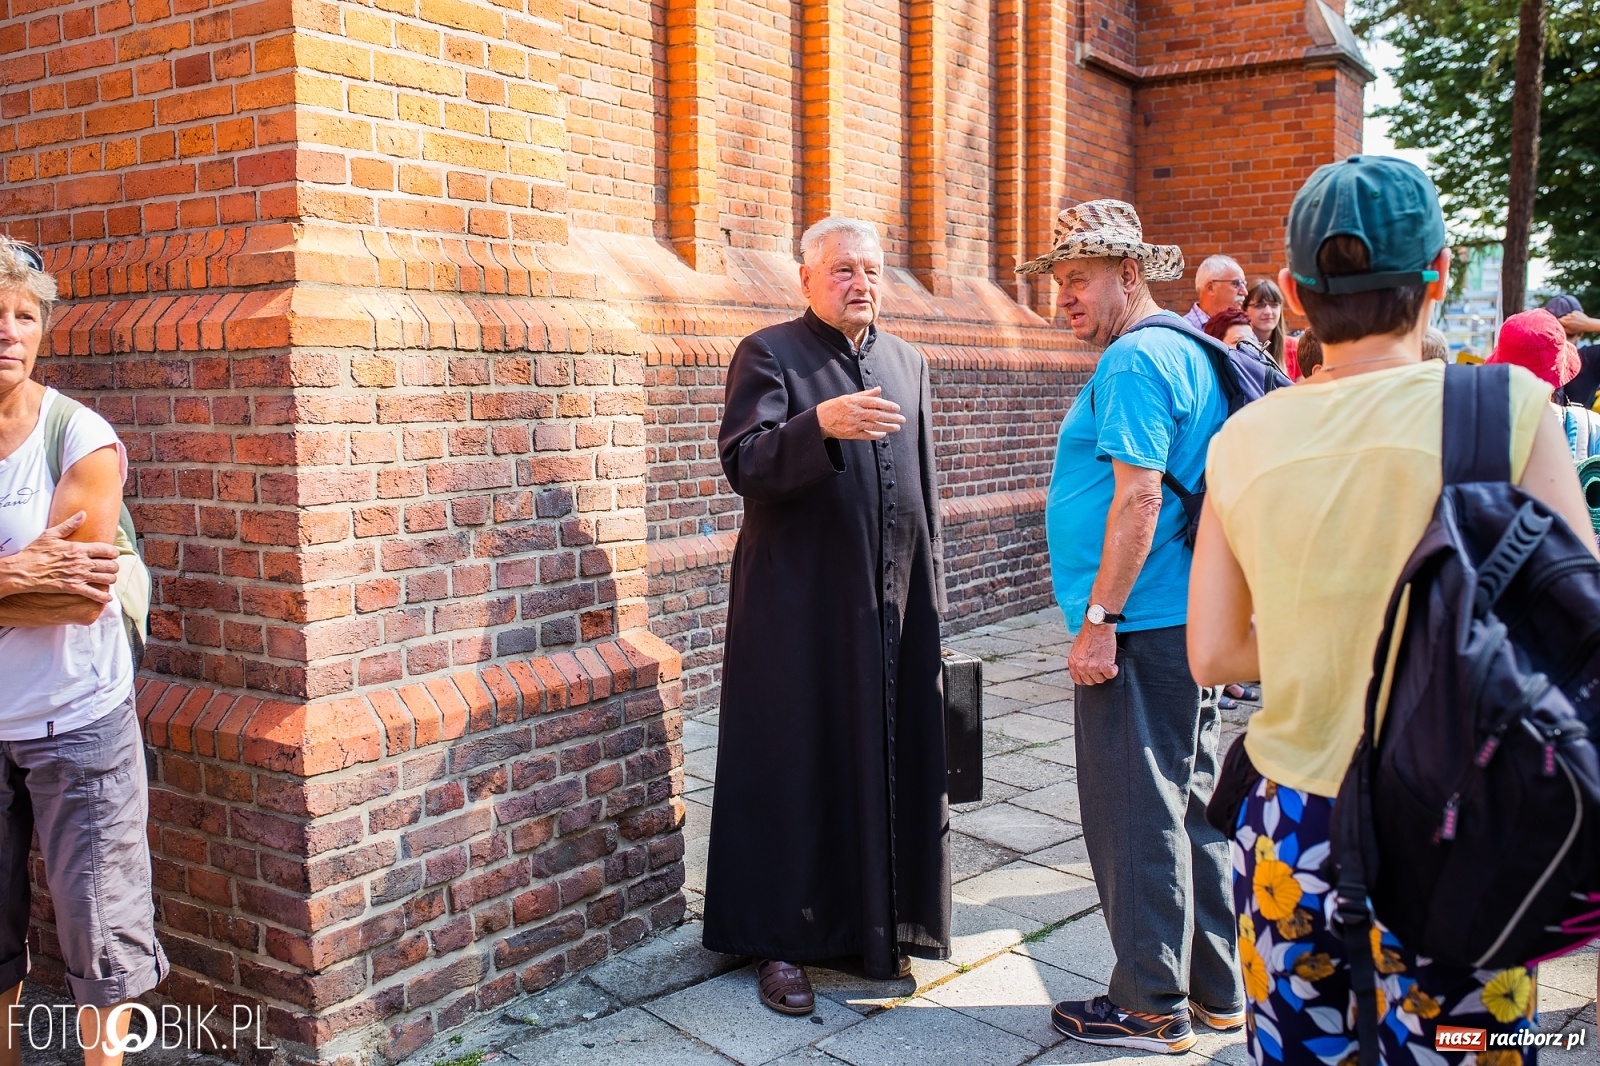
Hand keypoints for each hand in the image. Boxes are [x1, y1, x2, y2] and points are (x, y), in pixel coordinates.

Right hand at [0, 512, 119, 602]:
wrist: (23, 571)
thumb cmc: (35, 552)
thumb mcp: (51, 534)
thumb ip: (69, 525)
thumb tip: (83, 514)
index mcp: (79, 548)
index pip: (107, 550)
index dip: (113, 553)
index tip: (113, 555)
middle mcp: (82, 562)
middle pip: (110, 565)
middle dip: (114, 566)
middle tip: (111, 568)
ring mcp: (79, 576)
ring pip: (106, 579)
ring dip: (110, 579)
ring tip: (109, 579)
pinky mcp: (73, 588)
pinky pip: (94, 594)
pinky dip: (103, 597)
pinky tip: (107, 599)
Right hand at [817, 387, 905, 440]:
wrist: (820, 420)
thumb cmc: (834, 407)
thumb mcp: (848, 397)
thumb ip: (865, 394)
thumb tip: (879, 389)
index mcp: (854, 401)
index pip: (875, 403)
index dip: (887, 405)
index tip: (897, 408)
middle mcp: (854, 412)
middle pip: (877, 415)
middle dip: (891, 417)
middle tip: (902, 419)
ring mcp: (853, 424)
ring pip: (873, 426)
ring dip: (887, 427)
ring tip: (897, 427)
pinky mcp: (850, 434)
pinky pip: (866, 435)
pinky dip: (875, 435)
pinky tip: (883, 434)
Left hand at [1068, 623, 1118, 685]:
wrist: (1098, 625)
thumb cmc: (1089, 633)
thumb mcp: (1077, 649)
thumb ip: (1079, 661)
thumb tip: (1084, 669)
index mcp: (1073, 662)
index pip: (1078, 680)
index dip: (1085, 678)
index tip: (1091, 676)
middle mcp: (1081, 667)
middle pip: (1090, 681)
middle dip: (1096, 675)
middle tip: (1100, 667)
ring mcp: (1093, 667)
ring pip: (1101, 679)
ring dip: (1105, 673)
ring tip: (1107, 663)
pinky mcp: (1105, 665)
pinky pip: (1111, 675)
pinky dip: (1114, 670)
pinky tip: (1113, 664)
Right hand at [1560, 311, 1599, 334]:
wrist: (1587, 324)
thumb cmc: (1578, 329)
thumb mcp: (1569, 331)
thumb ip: (1563, 329)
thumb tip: (1559, 326)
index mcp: (1565, 322)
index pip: (1559, 320)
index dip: (1560, 322)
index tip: (1562, 324)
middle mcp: (1567, 317)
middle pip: (1563, 317)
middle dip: (1564, 320)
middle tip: (1568, 323)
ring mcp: (1572, 314)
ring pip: (1568, 315)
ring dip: (1569, 317)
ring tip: (1574, 321)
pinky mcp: (1575, 312)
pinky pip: (1572, 313)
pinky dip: (1573, 315)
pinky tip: (1577, 318)